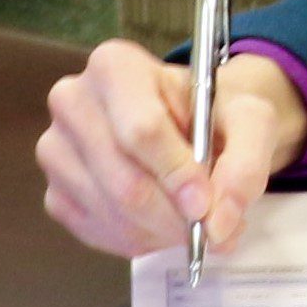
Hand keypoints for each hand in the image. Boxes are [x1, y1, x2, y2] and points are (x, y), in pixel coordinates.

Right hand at [35, 37, 306, 258]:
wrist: (194, 123)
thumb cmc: (216, 113)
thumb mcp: (251, 121)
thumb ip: (244, 166)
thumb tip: (219, 224)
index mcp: (115, 66)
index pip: (140, 130)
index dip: (176, 174)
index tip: (205, 204)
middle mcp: (73, 102)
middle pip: (123, 180)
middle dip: (173, 216)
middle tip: (208, 228)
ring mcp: (56, 150)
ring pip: (112, 212)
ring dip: (160, 232)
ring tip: (191, 221)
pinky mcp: (56, 192)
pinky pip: (97, 232)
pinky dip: (138, 240)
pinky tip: (161, 224)